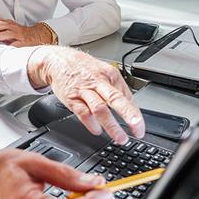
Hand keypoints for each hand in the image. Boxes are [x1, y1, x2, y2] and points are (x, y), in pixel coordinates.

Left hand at [0, 17, 52, 46]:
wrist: (38, 35)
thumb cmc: (20, 33)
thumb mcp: (9, 29)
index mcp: (9, 24)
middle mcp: (13, 27)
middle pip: (1, 25)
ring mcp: (19, 35)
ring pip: (8, 33)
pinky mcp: (24, 43)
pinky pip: (16, 44)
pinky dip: (10, 45)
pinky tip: (4, 47)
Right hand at [28, 47, 144, 143]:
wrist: (58, 60)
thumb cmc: (83, 69)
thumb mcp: (104, 72)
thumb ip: (116, 90)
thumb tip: (131, 109)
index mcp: (110, 75)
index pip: (127, 96)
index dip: (136, 114)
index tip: (140, 128)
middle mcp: (98, 82)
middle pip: (115, 99)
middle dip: (128, 115)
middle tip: (137, 130)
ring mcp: (84, 90)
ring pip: (99, 108)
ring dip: (111, 125)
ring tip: (119, 138)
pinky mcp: (71, 98)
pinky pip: (82, 113)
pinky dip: (91, 124)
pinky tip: (97, 131)